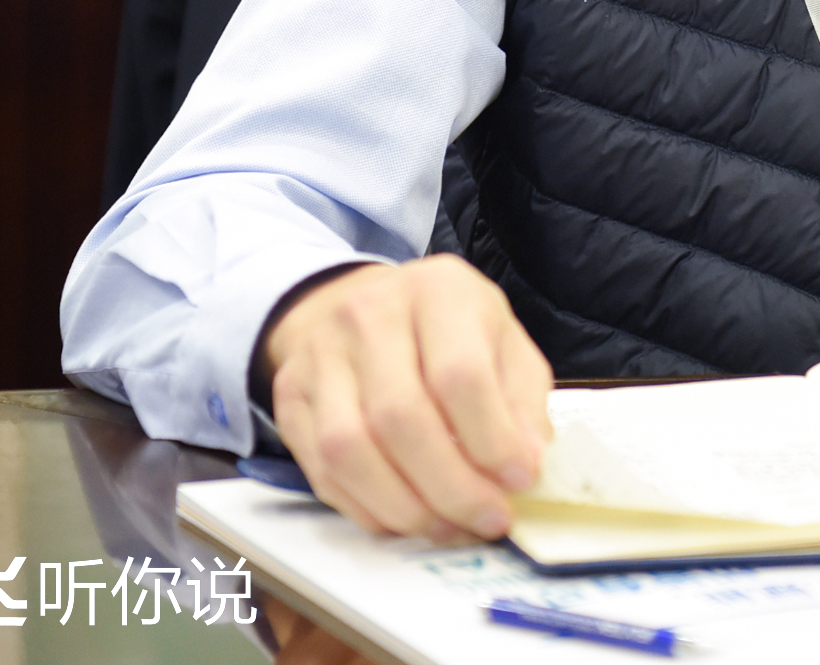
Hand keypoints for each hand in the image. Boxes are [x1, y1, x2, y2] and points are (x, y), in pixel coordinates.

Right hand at [262, 255, 553, 542]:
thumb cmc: (450, 331)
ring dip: (406, 507)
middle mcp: (371, 315)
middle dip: (451, 487)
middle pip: (400, 417)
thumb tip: (527, 465)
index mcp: (439, 291)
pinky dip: (369, 509)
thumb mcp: (504, 343)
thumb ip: (522, 401)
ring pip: (351, 450)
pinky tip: (408, 519)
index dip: (491, 439)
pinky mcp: (292, 398)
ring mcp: (322, 356)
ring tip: (450, 528)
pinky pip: (323, 471)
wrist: (368, 305)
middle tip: (488, 519)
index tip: (519, 481)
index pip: (460, 374)